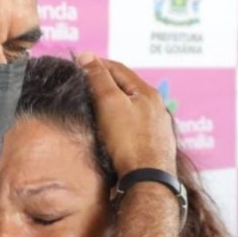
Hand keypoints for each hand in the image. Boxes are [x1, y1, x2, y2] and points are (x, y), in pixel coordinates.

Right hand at [77, 53, 176, 175]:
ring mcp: (157, 128)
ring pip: (132, 108)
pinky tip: (114, 131)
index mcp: (148, 93)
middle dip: (107, 83)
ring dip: (115, 104)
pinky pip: (135, 127)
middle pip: (127, 88)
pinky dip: (122, 123)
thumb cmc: (130, 142)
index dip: (98, 64)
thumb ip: (99, 78)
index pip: (119, 69)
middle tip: (86, 82)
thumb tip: (87, 56)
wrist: (147, 179)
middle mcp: (156, 108)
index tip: (80, 63)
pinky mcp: (153, 146)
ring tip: (97, 106)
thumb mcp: (110, 103)